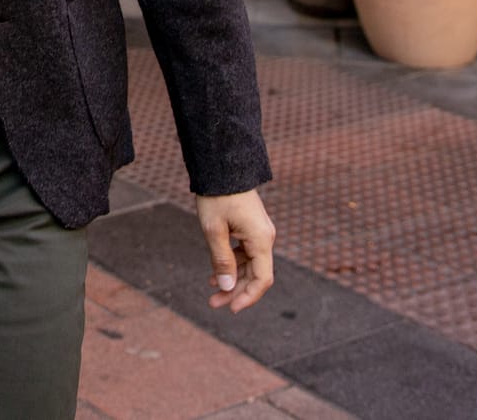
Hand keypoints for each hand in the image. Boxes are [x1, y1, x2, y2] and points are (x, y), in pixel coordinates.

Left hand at [196, 189, 274, 313]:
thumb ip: (222, 260)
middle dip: (236, 291)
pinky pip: (246, 253)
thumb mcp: (214, 230)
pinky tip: (215, 272)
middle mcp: (265, 238)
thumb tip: (228, 288)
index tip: (231, 309)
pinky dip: (233, 264)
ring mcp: (259, 232)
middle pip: (256, 275)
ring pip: (250, 265)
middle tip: (213, 302)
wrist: (222, 167)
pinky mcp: (251, 228)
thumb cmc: (217, 197)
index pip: (262, 279)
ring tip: (211, 288)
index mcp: (261, 240)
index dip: (248, 297)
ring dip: (233, 279)